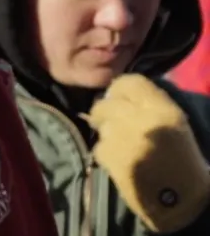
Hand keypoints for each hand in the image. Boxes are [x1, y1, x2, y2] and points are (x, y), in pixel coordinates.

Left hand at [87, 74, 209, 232]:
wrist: (183, 201)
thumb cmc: (185, 162)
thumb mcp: (175, 124)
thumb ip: (150, 103)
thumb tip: (123, 92)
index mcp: (163, 109)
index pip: (128, 82)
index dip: (119, 90)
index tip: (119, 98)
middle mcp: (140, 119)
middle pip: (105, 103)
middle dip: (107, 112)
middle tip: (115, 123)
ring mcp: (122, 138)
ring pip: (100, 125)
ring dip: (107, 133)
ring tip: (123, 145)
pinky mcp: (110, 158)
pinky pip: (99, 147)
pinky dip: (106, 153)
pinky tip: (121, 162)